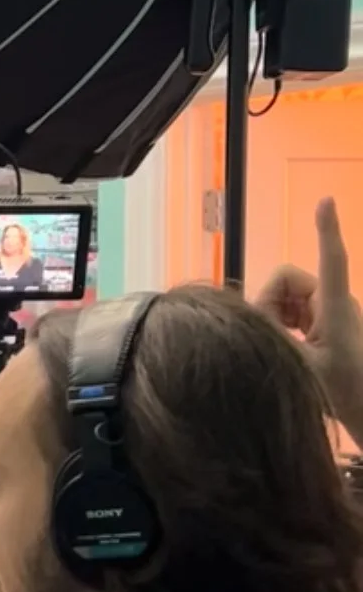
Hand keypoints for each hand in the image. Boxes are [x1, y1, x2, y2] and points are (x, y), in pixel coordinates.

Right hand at [256, 197, 362, 440]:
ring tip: (284, 348)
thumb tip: (247, 317)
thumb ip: (271, 338)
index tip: (326, 199)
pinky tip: (287, 347)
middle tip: (271, 337)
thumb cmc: (344, 392)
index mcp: (336, 307)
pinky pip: (288, 308)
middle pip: (285, 280)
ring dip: (273, 317)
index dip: (327, 229)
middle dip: (268, 304)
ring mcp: (327, 310)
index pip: (332, 259)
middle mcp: (333, 301)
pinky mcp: (322, 321)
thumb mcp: (301, 368)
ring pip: (282, 295)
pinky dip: (279, 323)